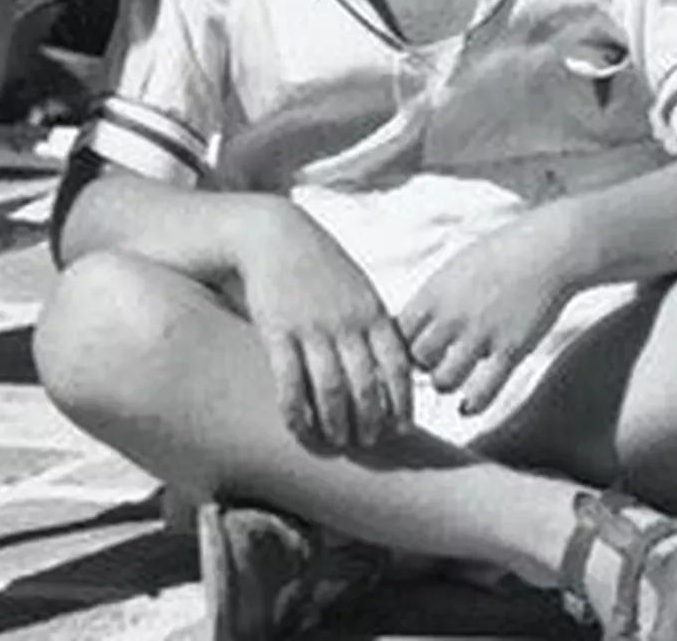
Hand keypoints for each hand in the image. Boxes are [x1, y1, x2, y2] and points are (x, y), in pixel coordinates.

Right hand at [235, 204, 413, 451]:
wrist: (274, 234)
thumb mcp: (359, 287)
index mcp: (372, 311)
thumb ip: (376, 324)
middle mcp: (346, 322)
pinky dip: (295, 411)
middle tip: (367, 442)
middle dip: (369, 421)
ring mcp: (312, 327)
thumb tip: (397, 367)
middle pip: (366, 385)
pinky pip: (289, 381)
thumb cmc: (321, 264)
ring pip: (330, 389)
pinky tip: (298, 427)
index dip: (402, 402)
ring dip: (335, 422)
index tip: (402, 428)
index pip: (397, 366)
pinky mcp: (278, 330)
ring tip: (337, 439)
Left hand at [398, 210, 573, 419]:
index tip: (409, 349)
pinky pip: (483, 391)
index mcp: (436, 291)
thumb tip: (410, 322)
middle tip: (431, 365)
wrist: (546, 250)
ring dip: (444, 384)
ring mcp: (481, 334)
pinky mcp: (510, 350)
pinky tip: (467, 407)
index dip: (400, 346)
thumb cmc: (499, 255)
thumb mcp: (455, 268)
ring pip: (444, 380)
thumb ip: (433, 297)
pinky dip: (472, 404)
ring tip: (452, 378)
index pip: (398, 332)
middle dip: (421, 366)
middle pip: (417, 359)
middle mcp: (453, 314)